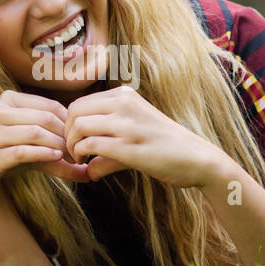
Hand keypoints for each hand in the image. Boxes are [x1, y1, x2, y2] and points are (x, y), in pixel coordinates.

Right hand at [0, 91, 89, 204]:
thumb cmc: (5, 154)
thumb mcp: (34, 149)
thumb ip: (59, 154)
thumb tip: (90, 170)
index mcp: (10, 100)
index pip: (51, 106)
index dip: (70, 124)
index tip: (79, 141)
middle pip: (45, 118)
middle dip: (65, 136)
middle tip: (77, 152)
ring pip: (34, 133)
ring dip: (56, 146)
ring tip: (68, 157)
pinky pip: (22, 150)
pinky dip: (42, 154)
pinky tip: (55, 158)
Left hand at [62, 85, 229, 187]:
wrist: (197, 158)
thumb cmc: (166, 147)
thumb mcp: (136, 131)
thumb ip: (108, 141)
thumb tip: (87, 167)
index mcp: (125, 95)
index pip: (79, 104)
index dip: (70, 125)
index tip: (76, 144)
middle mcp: (124, 103)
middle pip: (73, 112)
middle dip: (67, 135)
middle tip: (75, 154)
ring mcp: (127, 124)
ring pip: (78, 127)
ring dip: (73, 148)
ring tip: (81, 161)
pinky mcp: (129, 146)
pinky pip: (91, 146)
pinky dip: (83, 160)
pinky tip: (91, 170)